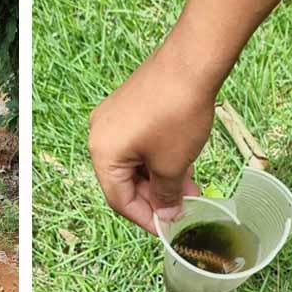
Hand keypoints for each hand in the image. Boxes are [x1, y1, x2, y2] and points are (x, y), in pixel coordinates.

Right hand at [88, 43, 214, 233]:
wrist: (191, 62)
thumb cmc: (178, 113)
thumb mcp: (173, 164)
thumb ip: (167, 195)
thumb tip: (166, 215)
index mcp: (102, 153)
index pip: (119, 199)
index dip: (145, 218)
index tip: (168, 228)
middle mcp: (100, 135)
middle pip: (124, 180)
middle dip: (155, 197)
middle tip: (183, 207)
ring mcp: (112, 118)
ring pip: (134, 162)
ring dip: (159, 178)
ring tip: (190, 186)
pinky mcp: (128, 106)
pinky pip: (138, 143)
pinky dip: (157, 157)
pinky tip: (181, 163)